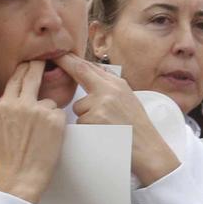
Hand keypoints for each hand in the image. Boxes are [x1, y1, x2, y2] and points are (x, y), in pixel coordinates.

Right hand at [0, 61, 67, 203]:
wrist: (20, 177)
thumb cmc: (8, 158)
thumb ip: (1, 109)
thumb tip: (9, 97)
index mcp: (0, 106)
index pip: (14, 79)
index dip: (24, 69)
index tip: (29, 64)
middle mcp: (17, 104)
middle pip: (31, 74)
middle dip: (38, 66)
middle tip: (44, 62)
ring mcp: (36, 110)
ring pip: (48, 99)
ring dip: (48, 112)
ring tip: (41, 134)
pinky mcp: (54, 118)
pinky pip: (58, 113)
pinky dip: (57, 124)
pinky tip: (49, 138)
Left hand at [59, 53, 179, 185]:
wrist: (148, 149)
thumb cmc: (138, 128)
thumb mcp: (128, 100)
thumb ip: (110, 87)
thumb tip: (91, 75)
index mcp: (118, 84)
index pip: (91, 66)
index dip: (73, 59)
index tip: (61, 53)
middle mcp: (109, 90)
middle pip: (80, 72)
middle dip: (66, 65)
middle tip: (54, 58)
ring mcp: (100, 104)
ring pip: (78, 107)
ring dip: (85, 116)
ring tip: (104, 126)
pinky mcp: (93, 120)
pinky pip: (80, 122)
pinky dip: (87, 129)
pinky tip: (102, 134)